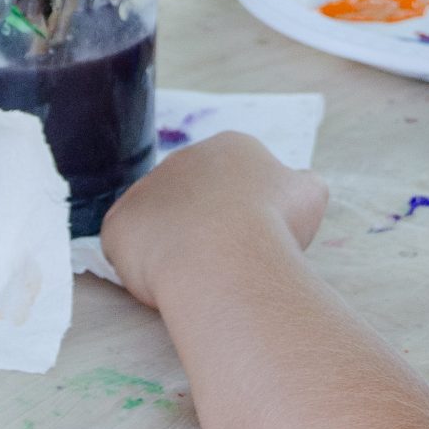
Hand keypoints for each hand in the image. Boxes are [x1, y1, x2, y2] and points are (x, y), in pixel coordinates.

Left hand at [102, 133, 330, 309]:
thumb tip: (296, 183)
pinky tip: (168, 280)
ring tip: (197, 273)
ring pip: (159, 221)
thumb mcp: (309, 195)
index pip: (236, 177)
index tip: (255, 237)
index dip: (247, 212)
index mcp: (231, 147)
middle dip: (207, 225)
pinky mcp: (119, 223)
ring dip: (174, 243)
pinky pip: (129, 248)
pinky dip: (145, 267)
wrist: (226, 256)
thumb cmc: (274, 224)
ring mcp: (146, 188)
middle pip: (194, 196)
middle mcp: (183, 158)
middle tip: (225, 259)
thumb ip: (299, 184)